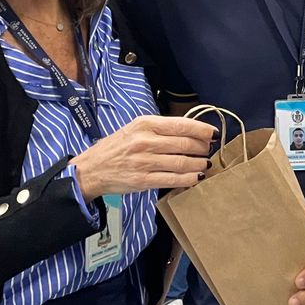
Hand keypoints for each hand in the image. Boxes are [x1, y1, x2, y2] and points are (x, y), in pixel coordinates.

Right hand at [69, 115, 215, 198]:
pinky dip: (188, 179)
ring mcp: (144, 161)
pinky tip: (196, 177)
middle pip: (185, 144)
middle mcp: (145, 141)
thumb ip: (160, 129)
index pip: (181, 124)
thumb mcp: (135, 129)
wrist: (91, 169)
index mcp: (145, 124)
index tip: (212, 133)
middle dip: (202, 148)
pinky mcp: (142, 180)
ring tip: (205, 164)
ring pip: (181, 162)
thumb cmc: (116, 147)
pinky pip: (172, 179)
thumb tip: (190, 131)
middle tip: (209, 150)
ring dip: (198, 164)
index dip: (201, 130)